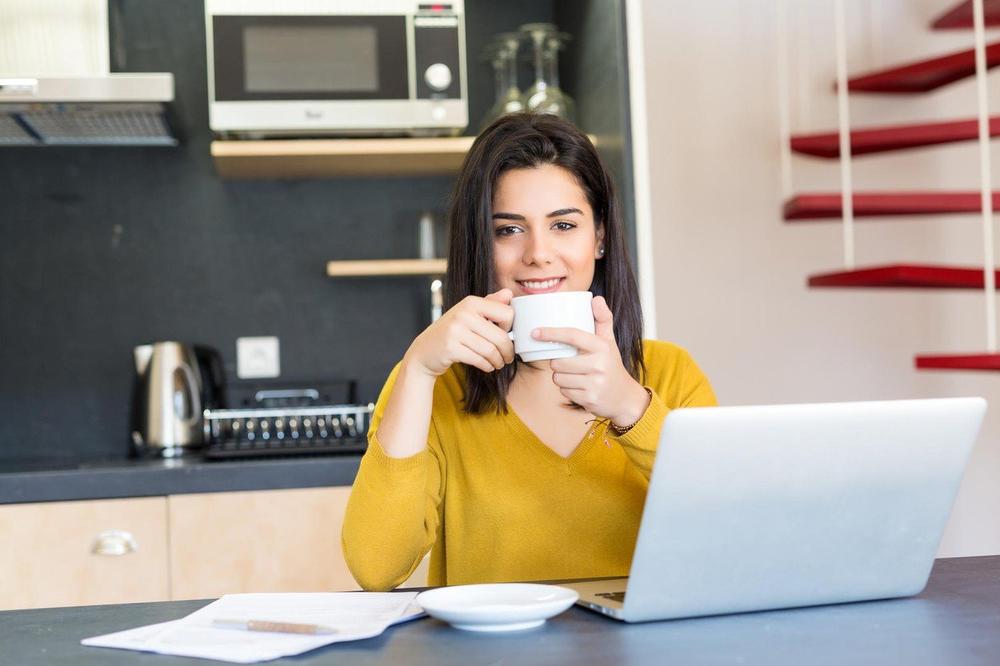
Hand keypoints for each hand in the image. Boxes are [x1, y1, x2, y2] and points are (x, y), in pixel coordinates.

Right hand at [404, 288, 514, 376]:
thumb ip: (490, 303)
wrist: (425, 351)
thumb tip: (509, 294)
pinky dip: (487, 366)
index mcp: (471, 302)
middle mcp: (463, 314)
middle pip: (500, 336)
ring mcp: (455, 331)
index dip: (510, 327)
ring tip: (498, 363)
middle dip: (508, 350)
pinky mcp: (451, 348)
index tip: (505, 334)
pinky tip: (487, 366)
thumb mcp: (469, 313)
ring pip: (490, 351)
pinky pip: (479, 360)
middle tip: (508, 357)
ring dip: (498, 361)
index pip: (506, 313)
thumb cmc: (452, 332)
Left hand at [533, 296, 649, 426]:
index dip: (551, 333)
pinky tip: (579, 387)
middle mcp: (599, 364)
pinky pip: (564, 391)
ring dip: (561, 376)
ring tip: (575, 375)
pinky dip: (567, 389)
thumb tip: (597, 298)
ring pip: (558, 377)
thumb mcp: (609, 342)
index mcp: (602, 346)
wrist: (624, 397)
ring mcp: (594, 383)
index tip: (535, 332)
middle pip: (559, 361)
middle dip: (558, 362)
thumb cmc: (612, 365)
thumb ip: (603, 319)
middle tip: (569, 363)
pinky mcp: (589, 398)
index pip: (572, 335)